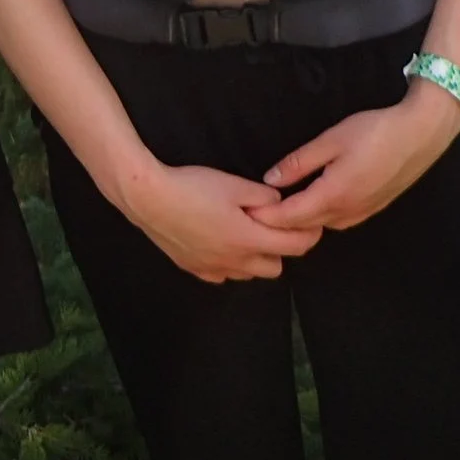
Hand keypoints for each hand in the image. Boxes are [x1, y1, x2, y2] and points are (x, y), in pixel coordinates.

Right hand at [113, 160, 323, 281]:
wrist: (149, 198)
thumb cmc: (193, 188)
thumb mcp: (234, 184)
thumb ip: (263, 196)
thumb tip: (278, 202)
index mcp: (249, 240)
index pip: (295, 247)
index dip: (309, 235)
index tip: (310, 223)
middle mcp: (235, 262)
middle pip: (275, 267)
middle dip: (280, 249)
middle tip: (271, 226)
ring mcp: (213, 269)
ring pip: (248, 274)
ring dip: (254, 258)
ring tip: (244, 233)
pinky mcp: (194, 269)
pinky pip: (222, 275)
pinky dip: (228, 263)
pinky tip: (219, 243)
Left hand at [254, 87, 459, 232]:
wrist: (421, 135)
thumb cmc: (374, 132)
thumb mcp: (331, 140)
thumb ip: (299, 162)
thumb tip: (270, 180)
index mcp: (333, 195)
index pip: (291, 217)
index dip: (266, 217)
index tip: (245, 214)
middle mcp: (348, 212)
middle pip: (306, 227)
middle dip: (279, 224)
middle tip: (254, 213)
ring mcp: (363, 213)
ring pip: (323, 226)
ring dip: (301, 223)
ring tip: (278, 209)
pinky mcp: (373, 209)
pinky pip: (339, 221)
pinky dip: (320, 218)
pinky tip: (312, 204)